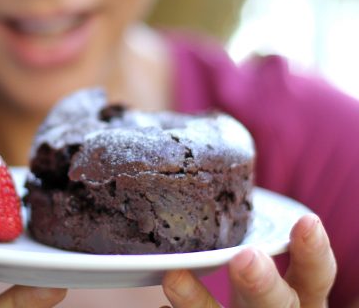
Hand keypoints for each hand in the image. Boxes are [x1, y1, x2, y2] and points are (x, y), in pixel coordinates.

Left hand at [162, 214, 335, 306]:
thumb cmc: (255, 283)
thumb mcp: (266, 260)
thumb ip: (253, 236)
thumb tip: (211, 180)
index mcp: (301, 295)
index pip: (315, 276)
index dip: (313, 252)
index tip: (307, 222)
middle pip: (280, 305)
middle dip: (261, 283)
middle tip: (244, 258)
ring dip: (199, 301)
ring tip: (173, 277)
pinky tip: (158, 307)